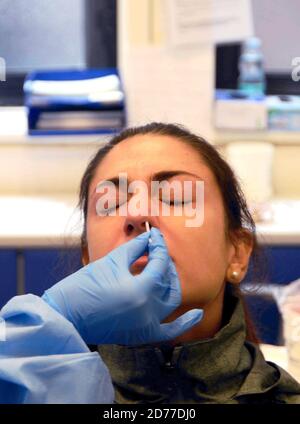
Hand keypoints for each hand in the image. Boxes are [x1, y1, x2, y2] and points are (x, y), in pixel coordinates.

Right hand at [42, 227, 202, 344]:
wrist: (66, 315)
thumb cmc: (82, 286)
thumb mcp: (111, 262)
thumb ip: (135, 248)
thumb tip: (149, 238)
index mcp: (141, 290)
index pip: (160, 263)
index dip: (159, 245)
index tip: (154, 235)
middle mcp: (149, 310)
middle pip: (169, 281)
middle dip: (165, 264)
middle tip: (155, 251)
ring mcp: (147, 324)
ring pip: (171, 301)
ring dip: (170, 283)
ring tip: (163, 271)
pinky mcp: (141, 335)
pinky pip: (169, 332)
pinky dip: (184, 324)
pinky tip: (197, 314)